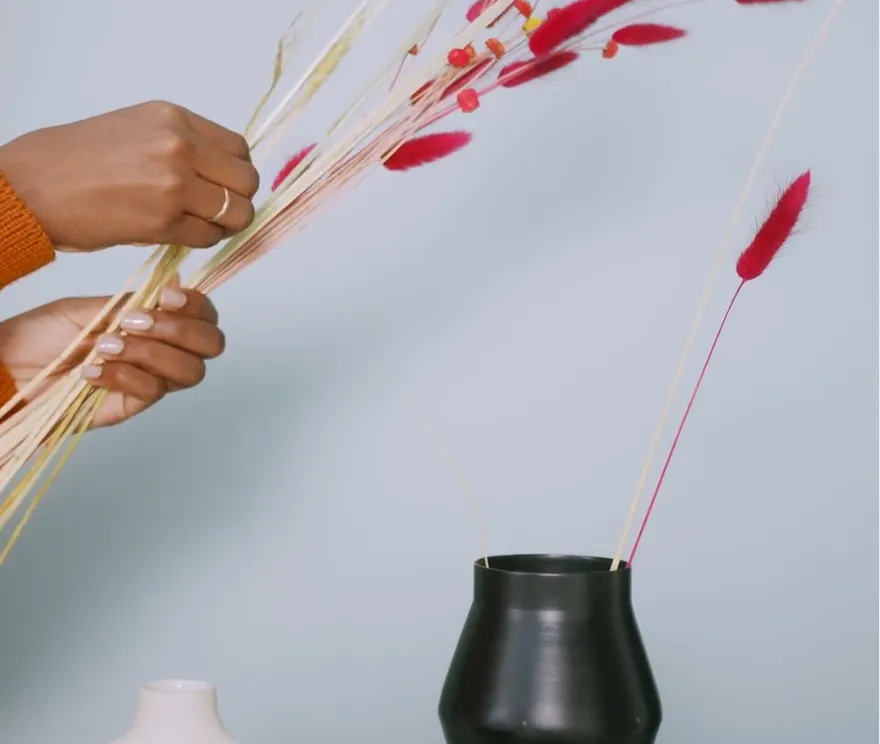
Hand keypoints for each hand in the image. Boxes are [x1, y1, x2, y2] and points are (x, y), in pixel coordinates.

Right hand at [0, 101, 258, 250]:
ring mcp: (173, 184)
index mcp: (174, 119)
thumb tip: (224, 173)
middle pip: (247, 182)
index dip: (237, 173)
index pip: (240, 149)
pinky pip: (208, 237)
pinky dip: (202, 240)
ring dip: (225, 225)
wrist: (32, 186)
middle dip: (239, 201)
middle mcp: (179, 146)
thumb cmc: (77, 161)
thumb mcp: (138, 130)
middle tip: (218, 211)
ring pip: (237, 213)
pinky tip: (179, 234)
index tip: (225, 185)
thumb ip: (183, 145)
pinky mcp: (163, 221)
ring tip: (199, 224)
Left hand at [0, 280, 223, 427]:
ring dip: (149, 353)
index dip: (197, 306)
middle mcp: (161, 353)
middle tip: (136, 323)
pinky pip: (151, 391)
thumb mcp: (92, 308)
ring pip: (188, 371)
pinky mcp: (133, 406)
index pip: (204, 317)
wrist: (7, 368)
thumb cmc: (42, 336)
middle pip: (212, 346)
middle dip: (180, 331)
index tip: (167, 297)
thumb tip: (177, 280)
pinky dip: (123, 375)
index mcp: (156, 323)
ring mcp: (150, 380)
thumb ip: (137, 300)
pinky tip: (91, 371)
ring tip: (105, 346)